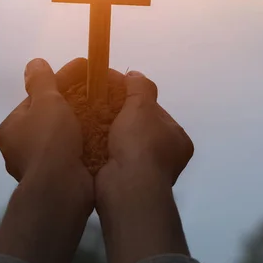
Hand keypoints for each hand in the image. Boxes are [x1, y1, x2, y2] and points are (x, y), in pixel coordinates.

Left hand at [0, 58, 94, 262]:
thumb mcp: (46, 102)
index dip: (60, 83)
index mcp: (11, 129)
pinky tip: (102, 133)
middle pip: (50, 117)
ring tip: (103, 111)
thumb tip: (34, 63)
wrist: (60, 189)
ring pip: (63, 135)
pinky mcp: (58, 178)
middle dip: (72, 104)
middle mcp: (19, 149)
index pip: (35, 99)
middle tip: (95, 93)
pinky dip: (86, 141)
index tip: (83, 74)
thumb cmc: (50, 141)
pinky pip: (73, 152)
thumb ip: (42, 80)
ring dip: (80, 124)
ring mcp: (39, 166)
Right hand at [95, 70, 193, 262]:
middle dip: (118, 115)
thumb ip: (140, 87)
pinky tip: (85, 137)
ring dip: (107, 132)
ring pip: (123, 143)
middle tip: (98, 104)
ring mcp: (145, 172)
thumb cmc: (140, 145)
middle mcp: (165, 157)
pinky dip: (99, 147)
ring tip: (87, 119)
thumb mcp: (142, 106)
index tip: (114, 90)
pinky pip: (110, 157)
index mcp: (177, 139)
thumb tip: (134, 74)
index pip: (155, 111)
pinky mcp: (124, 182)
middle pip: (138, 127)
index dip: (134, 97)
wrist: (126, 187)